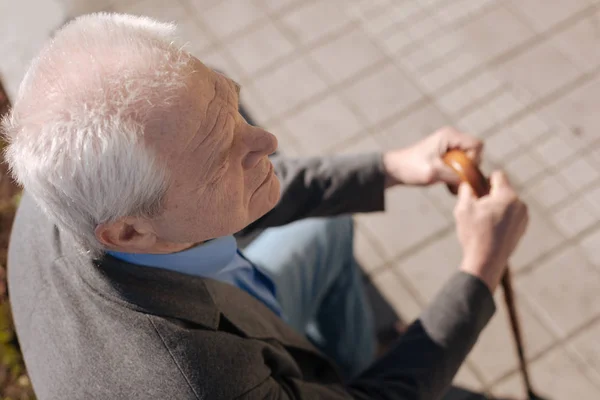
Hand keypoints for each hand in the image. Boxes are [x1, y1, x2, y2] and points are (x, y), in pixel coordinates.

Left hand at [383, 127, 482, 186]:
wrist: (395, 169)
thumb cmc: (411, 168)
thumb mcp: (434, 173)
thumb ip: (454, 176)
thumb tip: (471, 182)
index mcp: (449, 135)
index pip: (477, 145)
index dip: (474, 159)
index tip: (461, 171)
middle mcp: (451, 137)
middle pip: (474, 152)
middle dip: (468, 168)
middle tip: (455, 180)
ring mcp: (449, 145)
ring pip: (468, 160)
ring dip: (462, 173)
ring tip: (450, 184)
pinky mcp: (446, 154)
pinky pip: (460, 164)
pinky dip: (456, 174)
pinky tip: (447, 183)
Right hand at [455, 171, 528, 291]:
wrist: (486, 261)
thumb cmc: (474, 233)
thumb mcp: (463, 208)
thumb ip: (466, 190)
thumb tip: (467, 184)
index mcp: (507, 195)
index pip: (498, 175)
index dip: (485, 179)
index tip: (476, 191)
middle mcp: (519, 204)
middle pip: (503, 189)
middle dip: (490, 195)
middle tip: (477, 208)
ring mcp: (523, 217)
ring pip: (507, 203)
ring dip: (496, 207)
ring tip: (483, 221)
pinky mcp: (522, 228)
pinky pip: (511, 215)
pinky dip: (501, 217)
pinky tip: (490, 230)